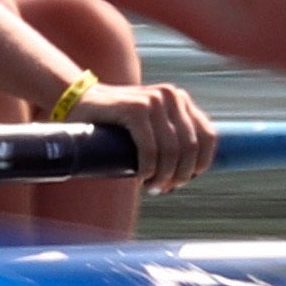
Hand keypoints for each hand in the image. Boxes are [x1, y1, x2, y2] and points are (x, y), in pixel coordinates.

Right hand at [65, 77, 215, 196]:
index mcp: (180, 100)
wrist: (77, 103)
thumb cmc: (114, 125)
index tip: (181, 181)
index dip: (199, 165)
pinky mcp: (134, 108)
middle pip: (190, 148)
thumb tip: (189, 175)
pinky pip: (150, 148)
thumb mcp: (149, 128)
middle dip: (179, 175)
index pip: (208, 137)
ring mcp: (153, 100)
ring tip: (151, 187)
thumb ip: (169, 139)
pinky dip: (148, 168)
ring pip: (172, 151)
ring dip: (163, 176)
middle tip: (162, 189)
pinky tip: (141, 177)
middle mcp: (171, 96)